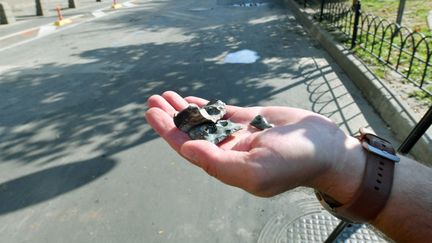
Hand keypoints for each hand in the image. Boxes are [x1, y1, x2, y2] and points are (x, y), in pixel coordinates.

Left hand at [146, 91, 364, 198]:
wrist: (325, 147)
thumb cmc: (295, 162)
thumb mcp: (256, 170)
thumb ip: (219, 164)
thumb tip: (189, 150)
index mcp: (227, 165)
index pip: (190, 148)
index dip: (169, 132)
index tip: (153, 114)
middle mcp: (229, 150)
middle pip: (192, 133)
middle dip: (171, 118)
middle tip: (152, 101)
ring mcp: (238, 134)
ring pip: (203, 121)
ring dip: (183, 109)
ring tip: (164, 96)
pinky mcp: (249, 120)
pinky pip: (220, 111)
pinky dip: (204, 105)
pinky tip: (190, 100)